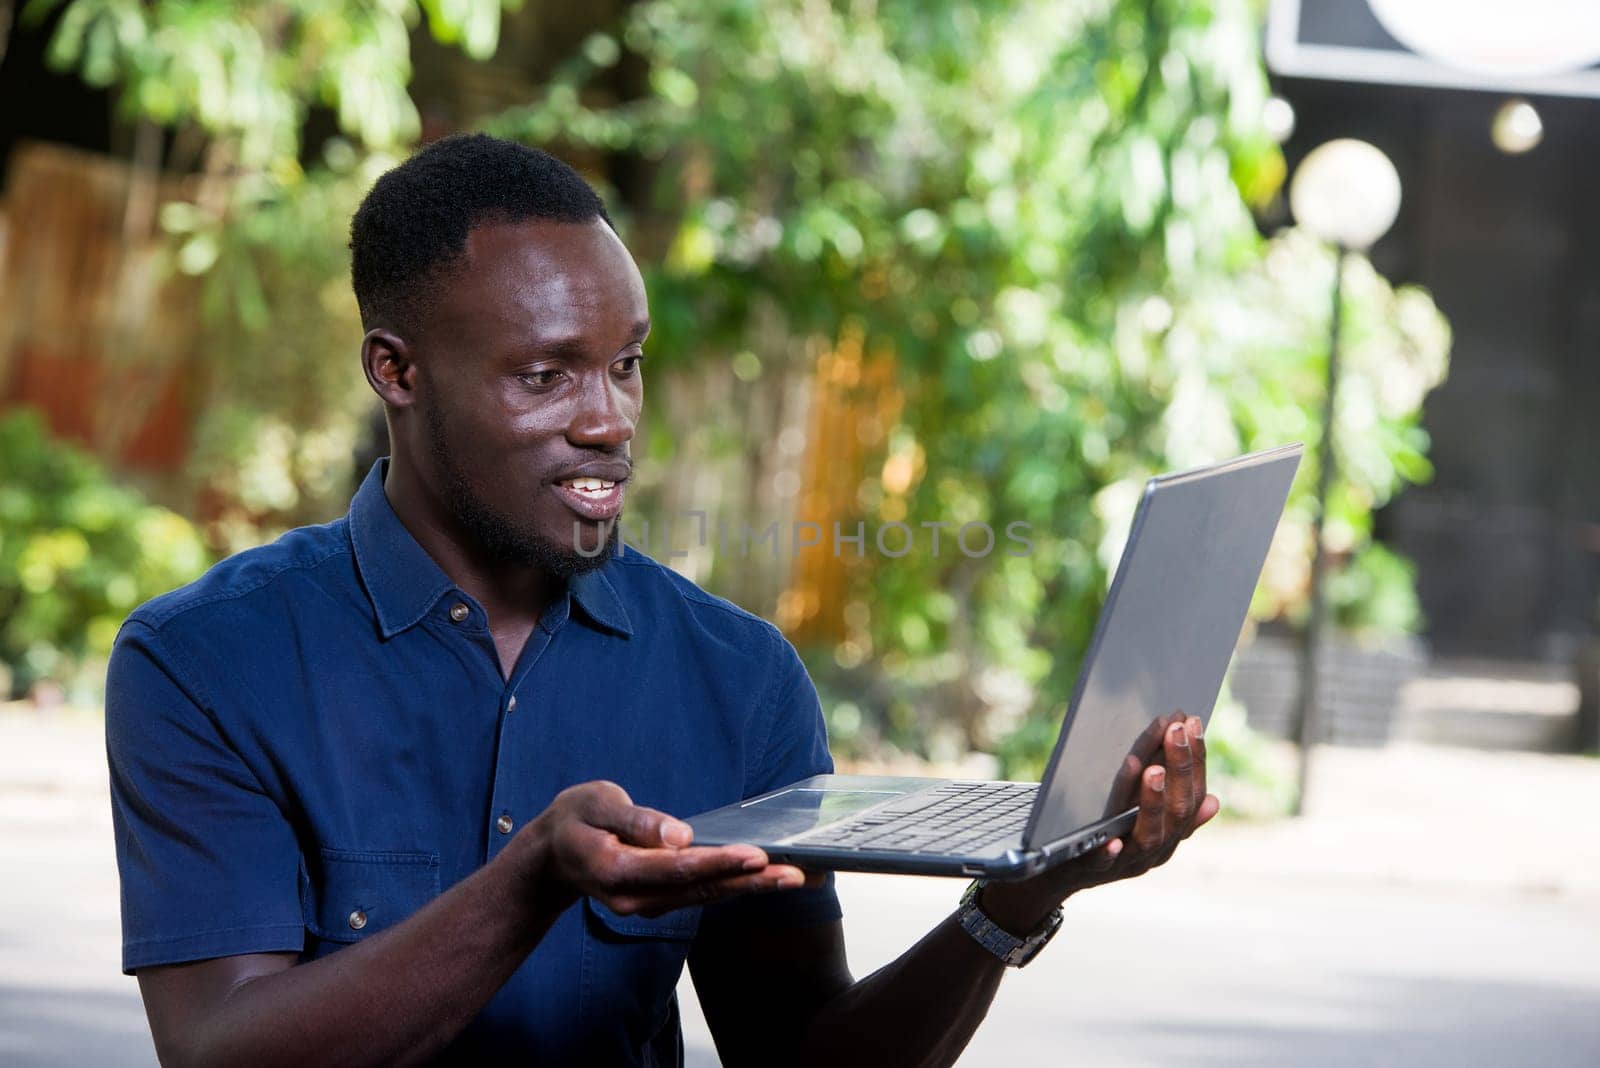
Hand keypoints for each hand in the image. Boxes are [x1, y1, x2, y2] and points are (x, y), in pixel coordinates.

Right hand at [520, 780, 813, 916]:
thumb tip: (679, 835)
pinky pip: (704, 894)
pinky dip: (737, 886)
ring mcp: (649, 906)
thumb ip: (635, 821)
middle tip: (797, 874)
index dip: (719, 862)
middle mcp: (635, 899)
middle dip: (752, 882)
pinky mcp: (661, 901)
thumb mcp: (594, 804)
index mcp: (616, 872)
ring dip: (754, 888)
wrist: (553, 856)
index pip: (677, 868)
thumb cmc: (574, 820)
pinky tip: (768, 878)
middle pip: (702, 889)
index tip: (756, 855)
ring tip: (798, 877)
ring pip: (708, 896)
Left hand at [979, 713, 1217, 932]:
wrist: (1057, 870)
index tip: (1192, 722)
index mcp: (1170, 834)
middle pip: (1177, 812)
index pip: (1193, 796)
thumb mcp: (1140, 819)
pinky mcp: (1090, 871)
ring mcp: (1125, 863)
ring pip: (1148, 837)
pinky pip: (1100, 863)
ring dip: (1153, 802)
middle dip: (1180, 768)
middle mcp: (1155, 850)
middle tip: (1175, 731)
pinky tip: (1112, 840)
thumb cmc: (1104, 834)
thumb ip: (1169, 805)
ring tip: (1153, 770)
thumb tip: (1213, 801)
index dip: (1196, 760)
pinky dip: (1108, 852)